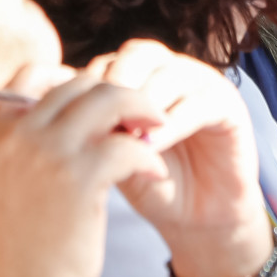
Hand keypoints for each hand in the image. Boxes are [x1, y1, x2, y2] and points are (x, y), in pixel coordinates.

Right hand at [0, 64, 170, 276]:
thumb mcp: (7, 190)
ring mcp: (47, 151)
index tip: (98, 97)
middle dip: (116, 93)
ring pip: (109, 98)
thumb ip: (25, 148)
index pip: (32, 73)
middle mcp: (16, 135)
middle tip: (143, 114)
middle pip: (79, 82)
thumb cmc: (20, 256)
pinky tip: (157, 174)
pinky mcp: (81, 177)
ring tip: (159, 129)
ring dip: (141, 109)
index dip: (71, 76)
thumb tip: (68, 115)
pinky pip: (129, 143)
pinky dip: (150, 155)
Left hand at [84, 40, 274, 276]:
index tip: (66, 117)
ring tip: (120, 137)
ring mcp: (203, 84)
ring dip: (140, 105)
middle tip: (94, 121)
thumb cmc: (149, 186)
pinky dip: (172, 124)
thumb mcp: (111, 156)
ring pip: (168, 74)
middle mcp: (172, 71)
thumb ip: (90, 129)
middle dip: (113, 86)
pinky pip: (199, 103)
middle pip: (138, 56)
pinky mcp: (229, 106)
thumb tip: (47, 112)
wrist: (196, 221)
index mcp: (141, 77)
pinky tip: (148, 147)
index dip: (87, 84)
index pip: (109, 61)